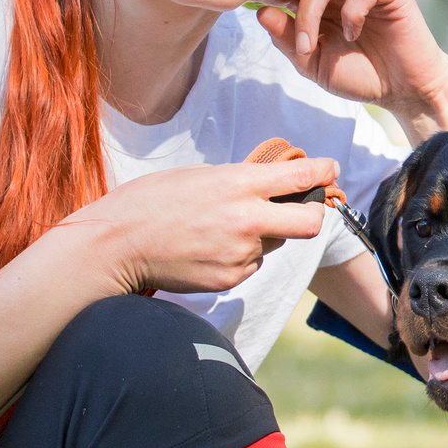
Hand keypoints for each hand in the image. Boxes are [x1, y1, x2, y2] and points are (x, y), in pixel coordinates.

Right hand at [56, 156, 336, 296]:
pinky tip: (208, 250)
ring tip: (220, 230)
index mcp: (237, 184)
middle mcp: (246, 220)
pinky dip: (240, 258)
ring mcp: (240, 254)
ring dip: (262, 237)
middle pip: (310, 223)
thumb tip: (268, 185)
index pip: (300, 176)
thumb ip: (237, 181)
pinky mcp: (230, 279)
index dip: (324, 171)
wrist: (116, 246)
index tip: (331, 169)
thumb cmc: (149, 202)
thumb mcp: (197, 176)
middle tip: (301, 209)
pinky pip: (252, 266)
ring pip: (274, 245)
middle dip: (312, 215)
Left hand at [252, 0, 447, 138]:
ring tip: (310, 47)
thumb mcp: (314, 64)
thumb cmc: (361, 75)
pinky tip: (352, 36)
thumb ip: (289, 40)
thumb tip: (259, 12)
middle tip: (258, 13)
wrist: (405, 90)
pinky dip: (351, 13)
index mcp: (318, 1)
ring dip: (310, 14)